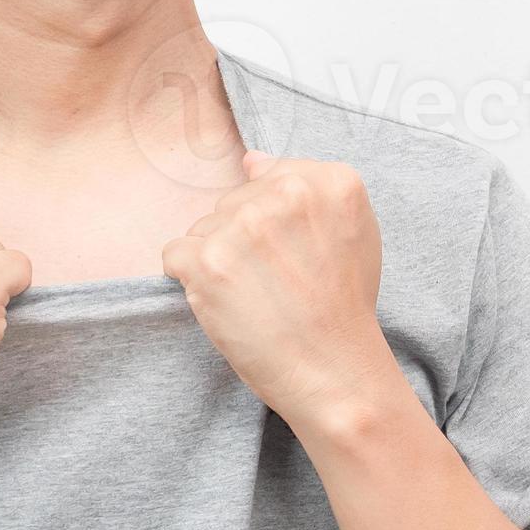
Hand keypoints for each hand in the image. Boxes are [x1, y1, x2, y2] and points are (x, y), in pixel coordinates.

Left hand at [162, 149, 404, 432]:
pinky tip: (226, 302)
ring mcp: (244, 226)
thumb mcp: (354, 232)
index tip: (292, 255)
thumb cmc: (345, 305)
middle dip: (243, 239)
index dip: (275, 222)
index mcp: (330, 180)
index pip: (269, 178)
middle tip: (276, 281)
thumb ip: (309, 187)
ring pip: (204, 228)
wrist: (333, 369)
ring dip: (218, 260)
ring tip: (255, 295)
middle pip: (233, 202)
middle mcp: (286, 194)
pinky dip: (190, 281)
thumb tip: (251, 160)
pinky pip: (175, 254)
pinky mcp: (206, 262)